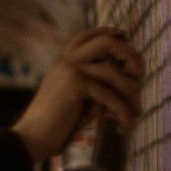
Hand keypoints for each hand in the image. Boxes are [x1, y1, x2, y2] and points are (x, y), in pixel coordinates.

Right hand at [11, 26, 142, 162]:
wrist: (31, 137)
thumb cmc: (51, 124)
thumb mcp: (69, 97)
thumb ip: (86, 85)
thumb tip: (120, 87)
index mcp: (62, 62)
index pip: (85, 36)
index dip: (108, 32)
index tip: (125, 37)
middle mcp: (65, 61)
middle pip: (105, 42)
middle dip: (129, 53)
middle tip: (140, 72)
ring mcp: (70, 71)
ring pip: (112, 71)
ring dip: (130, 90)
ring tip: (137, 107)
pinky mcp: (75, 85)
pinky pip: (109, 94)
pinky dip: (122, 110)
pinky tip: (127, 122)